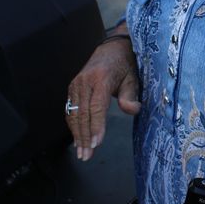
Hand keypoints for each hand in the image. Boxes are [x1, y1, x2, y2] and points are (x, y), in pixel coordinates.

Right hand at [65, 37, 140, 160]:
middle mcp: (85, 81)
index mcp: (101, 78)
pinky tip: (77, 138)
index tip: (97, 143)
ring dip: (77, 135)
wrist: (113, 48)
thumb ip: (131, 95)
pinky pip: (71, 110)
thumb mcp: (133, 78)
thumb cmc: (125, 65)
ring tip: (82, 152)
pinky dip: (73, 125)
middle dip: (84, 137)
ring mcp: (76, 84)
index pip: (96, 107)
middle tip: (87, 155)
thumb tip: (132, 110)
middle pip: (82, 114)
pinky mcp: (73, 87)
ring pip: (74, 114)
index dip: (96, 126)